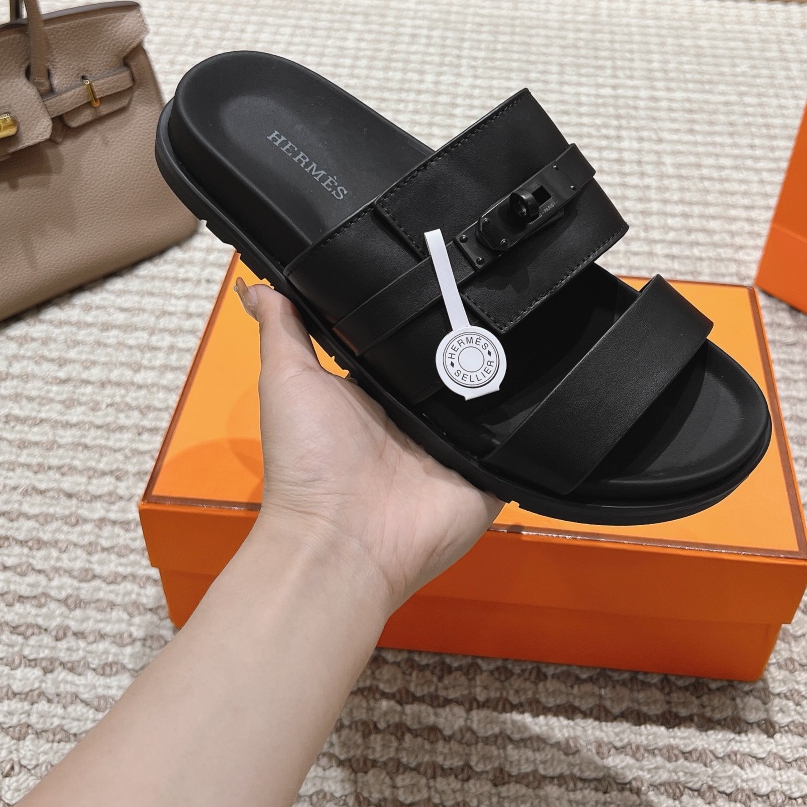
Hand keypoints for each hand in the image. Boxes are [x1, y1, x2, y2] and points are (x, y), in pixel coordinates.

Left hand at [235, 280, 501, 612]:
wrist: (342, 540)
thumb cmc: (306, 467)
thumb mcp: (288, 381)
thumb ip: (283, 329)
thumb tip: (259, 286)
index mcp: (377, 392)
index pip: (409, 340)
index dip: (424, 308)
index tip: (447, 266)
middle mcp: (417, 416)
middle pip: (457, 363)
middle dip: (474, 334)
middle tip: (493, 290)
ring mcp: (455, 445)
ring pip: (493, 394)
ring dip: (504, 371)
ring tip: (531, 328)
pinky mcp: (487, 473)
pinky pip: (521, 440)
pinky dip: (532, 419)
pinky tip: (547, 382)